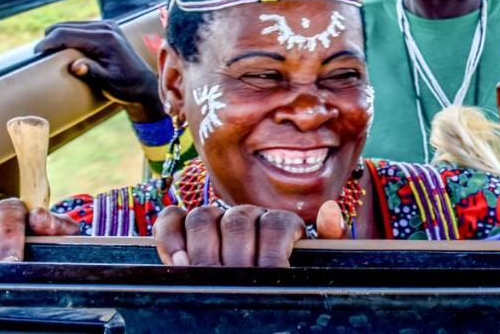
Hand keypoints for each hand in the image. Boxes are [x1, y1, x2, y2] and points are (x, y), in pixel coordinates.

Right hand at [35, 21, 163, 122]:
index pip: (67, 34)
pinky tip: (61, 50)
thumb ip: (92, 73)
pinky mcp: (105, 28)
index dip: (48, 42)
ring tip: (46, 54)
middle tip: (37, 57)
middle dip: (49, 39)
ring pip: (70, 25)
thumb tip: (75, 66)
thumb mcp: (108, 83)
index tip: (35, 54)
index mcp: (105, 39)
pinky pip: (78, 28)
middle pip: (65, 26)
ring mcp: (106, 25)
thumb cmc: (126, 86)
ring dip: (57, 37)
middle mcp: (106, 27)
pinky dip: (67, 37)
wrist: (143, 84)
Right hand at [153, 200, 345, 266]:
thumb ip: (329, 241)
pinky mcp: (185, 228)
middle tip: (234, 282)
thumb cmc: (289, 279)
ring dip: (201, 247)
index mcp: (280, 224)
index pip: (275, 224)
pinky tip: (176, 261)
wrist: (265, 287)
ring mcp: (216, 219)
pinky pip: (172, 218)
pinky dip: (169, 235)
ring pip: (203, 216)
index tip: (271, 277)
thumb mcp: (315, 265)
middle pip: (237, 221)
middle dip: (236, 256)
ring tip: (201, 274)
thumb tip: (330, 211)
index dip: (272, 251)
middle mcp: (248, 216)